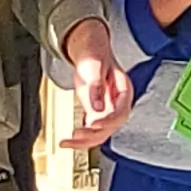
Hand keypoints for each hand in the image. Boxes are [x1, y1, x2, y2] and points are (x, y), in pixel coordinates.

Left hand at [59, 19, 132, 148]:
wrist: (88, 48)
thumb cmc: (94, 53)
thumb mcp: (94, 66)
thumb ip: (96, 87)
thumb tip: (97, 109)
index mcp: (123, 90)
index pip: (121, 112)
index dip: (109, 121)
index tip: (93, 124)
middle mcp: (117, 103)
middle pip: (111, 126)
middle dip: (94, 134)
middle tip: (77, 135)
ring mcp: (107, 109)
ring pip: (101, 132)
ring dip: (85, 140)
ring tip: (67, 142)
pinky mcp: (96, 112)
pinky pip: (91, 130)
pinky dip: (80, 138)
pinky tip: (67, 141)